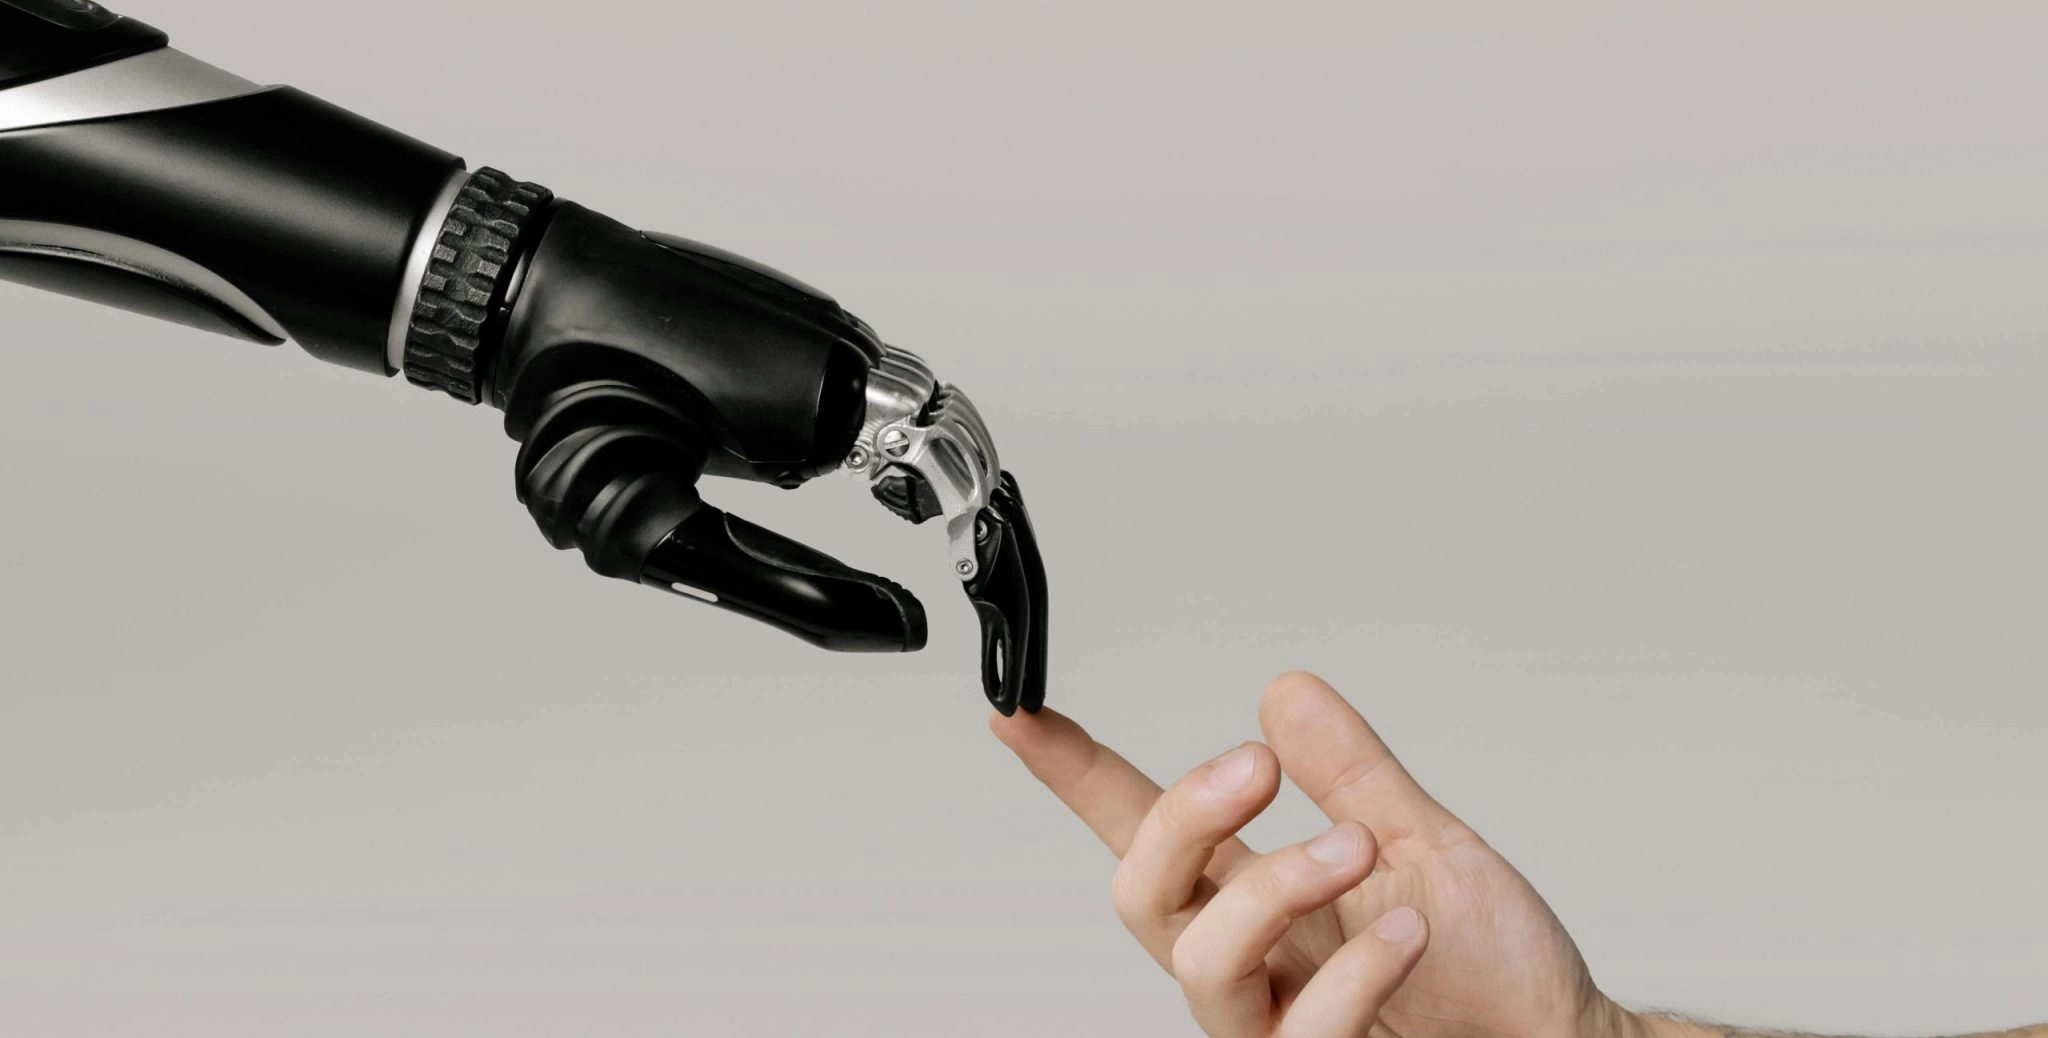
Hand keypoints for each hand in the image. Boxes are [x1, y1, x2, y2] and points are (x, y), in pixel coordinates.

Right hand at [991, 671, 1650, 1037]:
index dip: (1073, 775)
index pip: (1142, 831)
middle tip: (1251, 769)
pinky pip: (1300, 1032)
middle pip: (1141, 896)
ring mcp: (1273, 1028)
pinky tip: (1405, 936)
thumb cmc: (1496, 968)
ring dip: (1276, 888)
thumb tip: (1283, 692)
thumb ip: (1350, 775)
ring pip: (1201, 962)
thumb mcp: (1422, 844)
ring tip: (1356, 852)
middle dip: (1183, 820)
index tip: (1018, 713)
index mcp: (1256, 899)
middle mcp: (1248, 965)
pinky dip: (1353, 971)